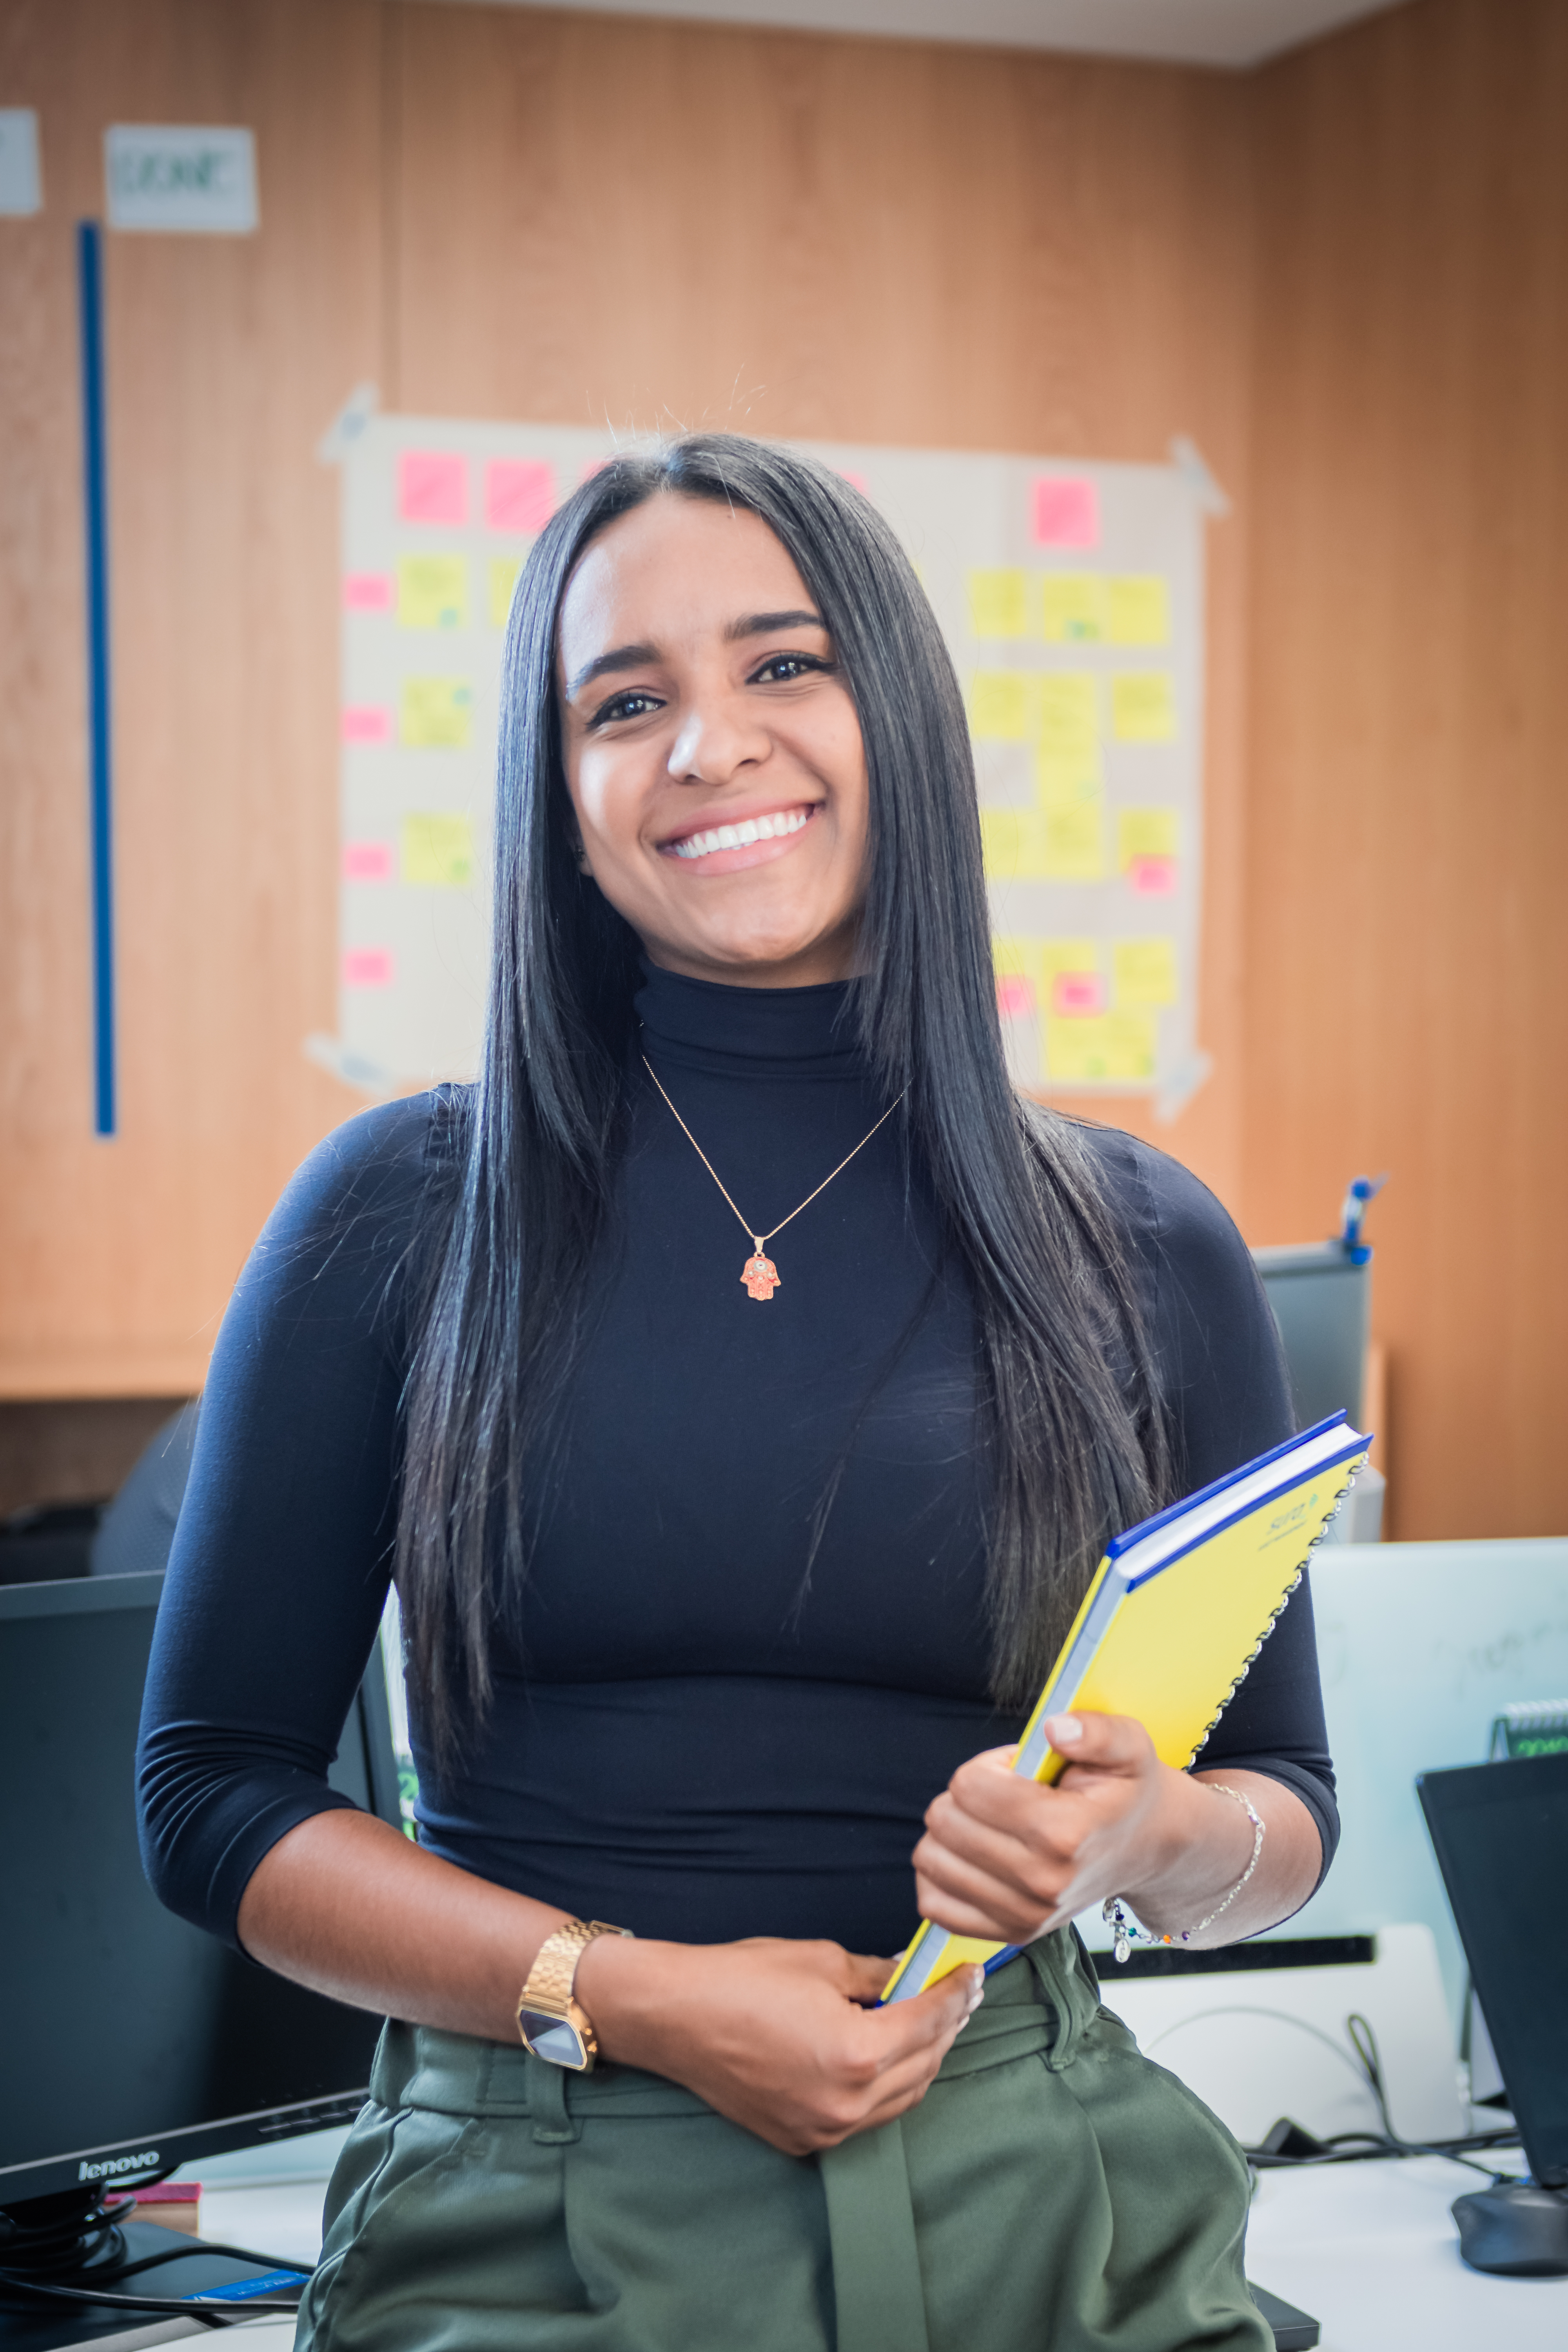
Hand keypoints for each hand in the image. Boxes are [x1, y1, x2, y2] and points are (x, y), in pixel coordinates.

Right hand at [575, 1933, 981, 2155]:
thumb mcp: (821, 1961)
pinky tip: (884, 2055)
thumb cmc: (741, 1979)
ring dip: (920, 2060)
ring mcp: (824, 2129)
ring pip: (900, 2099)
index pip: (930, 2023)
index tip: (973, 1975)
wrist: (674, 2017)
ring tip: (928, 2021)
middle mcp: (846, 2103)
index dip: (957, 1995)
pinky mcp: (802, 2139)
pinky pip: (863, 2117)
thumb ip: (879, 1974)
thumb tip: (912, 1974)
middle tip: (958, 1995)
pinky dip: (884, 2087)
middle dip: (946, 2027)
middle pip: (924, 2065)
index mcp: (856, 2054)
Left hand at [912, 1713, 1195, 1944]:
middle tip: (1005, 1797)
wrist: (1145, 1847)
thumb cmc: (1124, 1792)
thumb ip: (1095, 1730)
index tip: (1017, 1771)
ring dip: (951, 1832)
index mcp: (1065, 1831)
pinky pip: (934, 1903)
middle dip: (965, 1795)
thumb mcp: (1127, 1745)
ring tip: (993, 1824)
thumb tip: (1054, 1729)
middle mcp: (1043, 1881)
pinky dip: (940, 1875)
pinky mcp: (1010, 1933)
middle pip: (946, 1821)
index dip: (987, 1767)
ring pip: (931, 1859)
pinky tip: (971, 1855)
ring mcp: (1025, 1914)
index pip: (970, 1786)